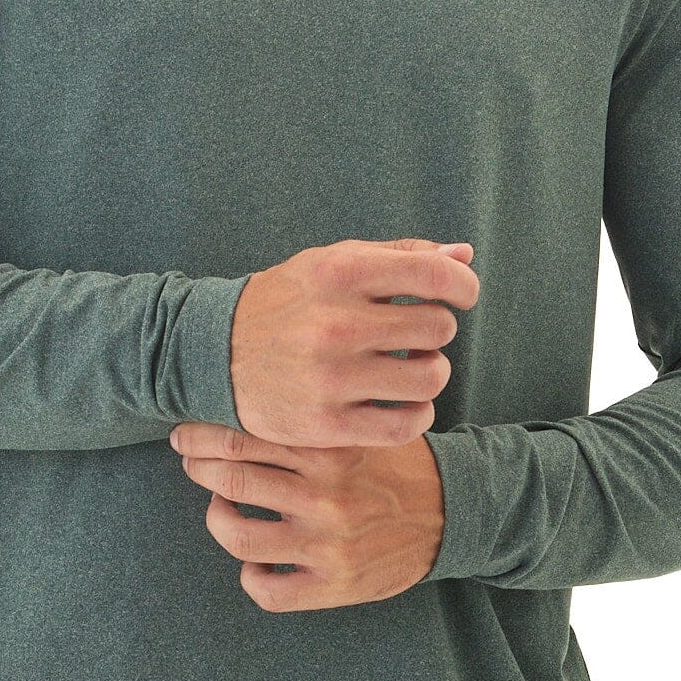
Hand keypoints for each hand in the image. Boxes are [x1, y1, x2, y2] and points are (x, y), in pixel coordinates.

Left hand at [169, 421, 447, 610]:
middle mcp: (325, 496)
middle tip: (189, 459)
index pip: (243, 436)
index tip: (184, 433)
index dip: (202, 434)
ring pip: (237, 535)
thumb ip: (310, 417)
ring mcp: (328, 544)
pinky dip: (251, 577)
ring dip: (217, 517)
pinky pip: (268, 591)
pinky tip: (255, 562)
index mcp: (330, 448)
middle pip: (231, 478)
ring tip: (221, 505)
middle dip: (197, 466)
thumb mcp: (358, 425)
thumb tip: (239, 395)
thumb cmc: (392, 461)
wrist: (450, 511)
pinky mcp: (336, 586)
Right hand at [230, 236, 476, 447]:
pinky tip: (404, 402)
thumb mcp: (334, 261)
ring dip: (431, 371)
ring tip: (410, 366)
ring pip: (430, 378)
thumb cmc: (289, 300)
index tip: (459, 296)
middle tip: (417, 334)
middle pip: (438, 328)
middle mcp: (336, 323)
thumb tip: (465, 257)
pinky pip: (406, 424)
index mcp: (340, 272)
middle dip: (437, 329)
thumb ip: (401, 255)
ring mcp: (331, 377)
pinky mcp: (327, 423)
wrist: (215, 352)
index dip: (463, 287)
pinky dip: (418, 414)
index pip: (435, 277)